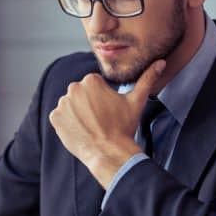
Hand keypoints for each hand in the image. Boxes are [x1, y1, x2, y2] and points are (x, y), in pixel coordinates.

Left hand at [49, 60, 165, 187]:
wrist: (109, 153)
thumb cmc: (124, 127)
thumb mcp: (137, 101)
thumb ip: (147, 79)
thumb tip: (160, 62)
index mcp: (91, 80)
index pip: (94, 85)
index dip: (103, 99)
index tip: (108, 110)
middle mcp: (73, 88)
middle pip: (81, 94)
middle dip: (89, 104)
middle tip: (101, 119)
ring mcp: (62, 104)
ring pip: (71, 105)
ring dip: (78, 113)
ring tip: (92, 126)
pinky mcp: (55, 118)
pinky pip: (60, 117)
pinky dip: (68, 123)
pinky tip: (81, 130)